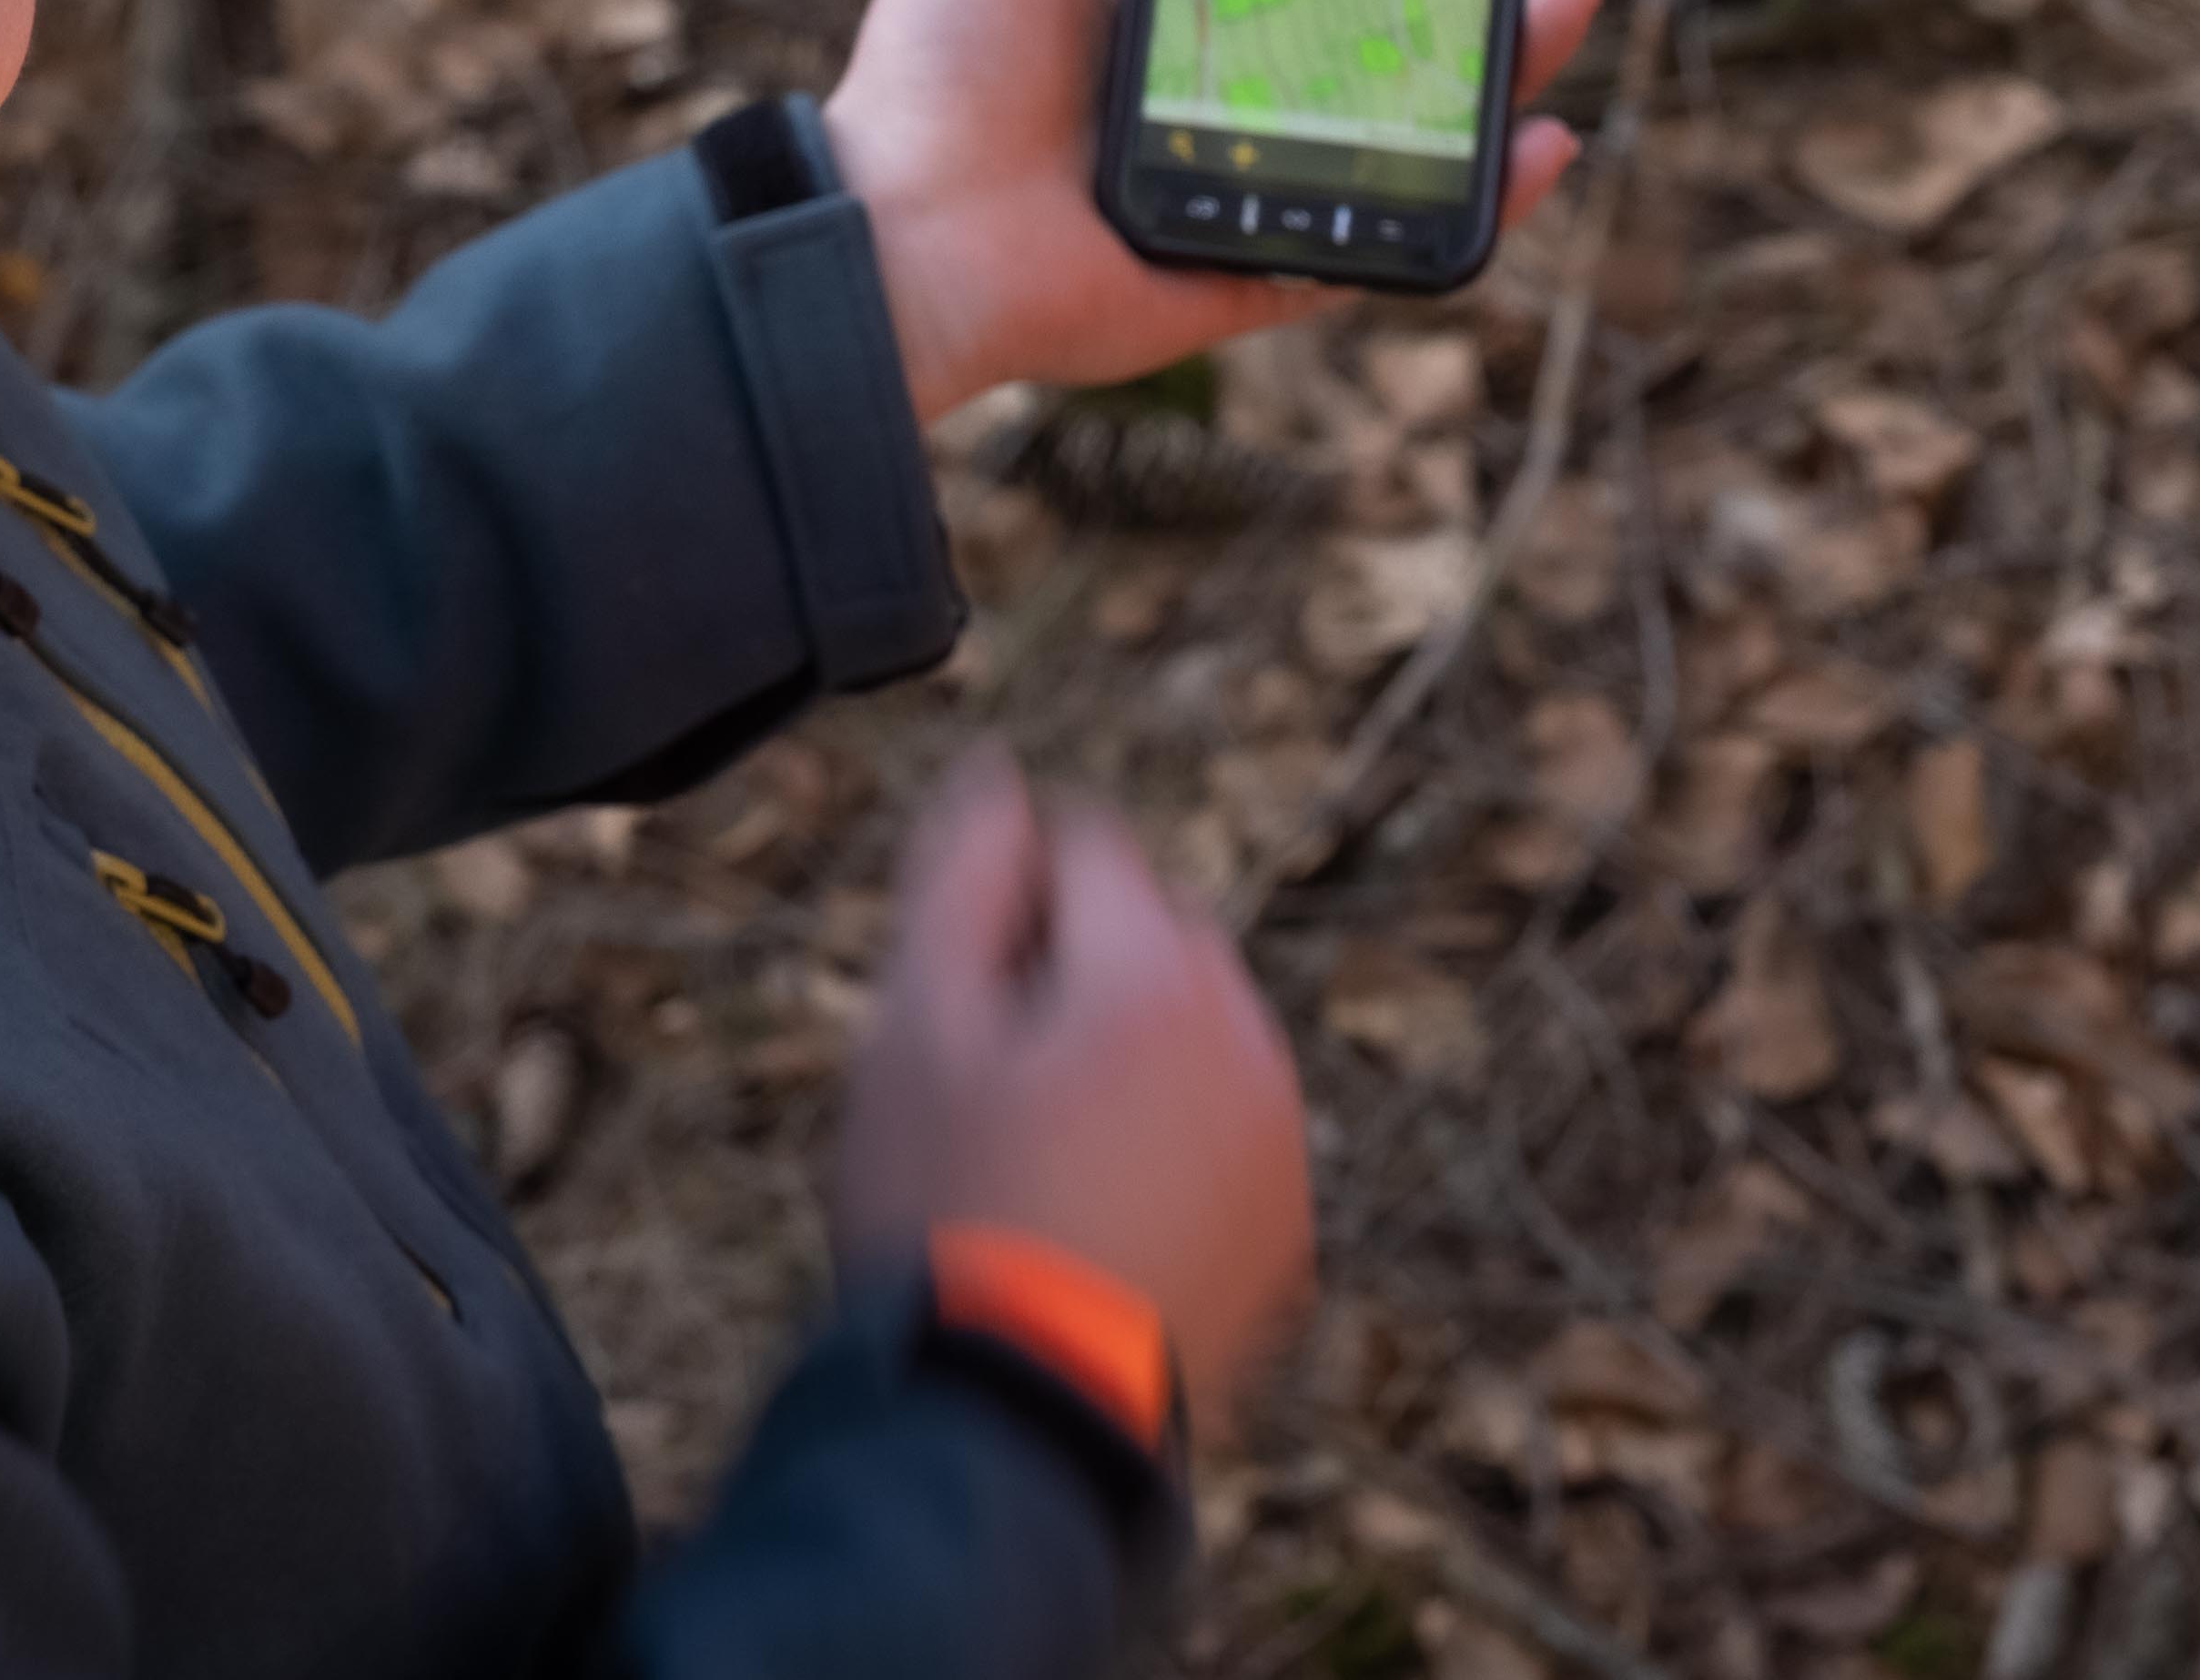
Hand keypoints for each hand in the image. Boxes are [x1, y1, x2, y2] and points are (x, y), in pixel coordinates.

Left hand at [824, 0, 1617, 417]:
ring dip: (1514, 53)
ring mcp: (1266, 184)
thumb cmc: (929, 65)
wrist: (892, 234)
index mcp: (1186, 5)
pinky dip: (1484, 202)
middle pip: (1406, 15)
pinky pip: (1397, 243)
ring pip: (1427, 118)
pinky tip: (1546, 138)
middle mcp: (1240, 90)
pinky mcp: (1268, 272)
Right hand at [831, 750, 1310, 1416]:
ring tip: (1044, 1160)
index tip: (960, 1003)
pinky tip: (1098, 1213)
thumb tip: (997, 776)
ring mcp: (1279, 1134)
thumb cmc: (946, 1213)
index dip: (1003, 906)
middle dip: (1078, 970)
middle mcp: (1244, 1035)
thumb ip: (957, 876)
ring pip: (1195, 1028)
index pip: (1084, 846)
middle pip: (1153, 932)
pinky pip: (1228, 1123)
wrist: (1020, 1422)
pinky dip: (1175, 1137)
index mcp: (1153, 974)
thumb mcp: (912, 1031)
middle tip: (993, 1086)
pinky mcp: (1288, 1220)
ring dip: (1130, 1052)